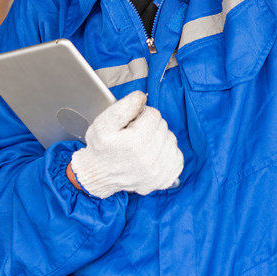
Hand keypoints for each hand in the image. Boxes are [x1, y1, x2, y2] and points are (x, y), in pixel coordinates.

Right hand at [68, 91, 182, 197]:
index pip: (153, 114)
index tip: (131, 125)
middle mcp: (151, 158)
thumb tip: (142, 97)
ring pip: (171, 140)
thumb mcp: (103, 123)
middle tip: (134, 136)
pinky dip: (167, 154)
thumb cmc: (101, 148)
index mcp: (137, 142)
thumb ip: (124, 106)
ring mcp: (161, 171)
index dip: (141, 116)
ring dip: (159, 139)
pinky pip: (177, 156)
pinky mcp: (167, 179)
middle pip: (163, 126)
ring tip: (142, 146)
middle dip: (150, 127)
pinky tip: (152, 155)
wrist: (99, 175)